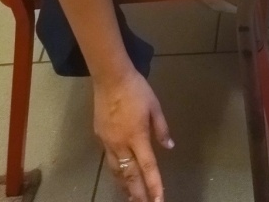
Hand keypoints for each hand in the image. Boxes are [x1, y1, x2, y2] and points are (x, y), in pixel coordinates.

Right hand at [94, 71, 172, 201]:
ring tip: (132, 197)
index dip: (154, 186)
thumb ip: (162, 129)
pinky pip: (109, 160)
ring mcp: (108, 142)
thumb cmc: (136, 89)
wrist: (110, 78)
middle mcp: (121, 144)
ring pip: (117, 171)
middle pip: (130, 175)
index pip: (148, 167)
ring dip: (125, 186)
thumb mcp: (155, 106)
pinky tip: (120, 174)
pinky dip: (116, 172)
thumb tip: (169, 146)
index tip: (158, 200)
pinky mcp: (100, 137)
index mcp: (138, 136)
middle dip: (138, 193)